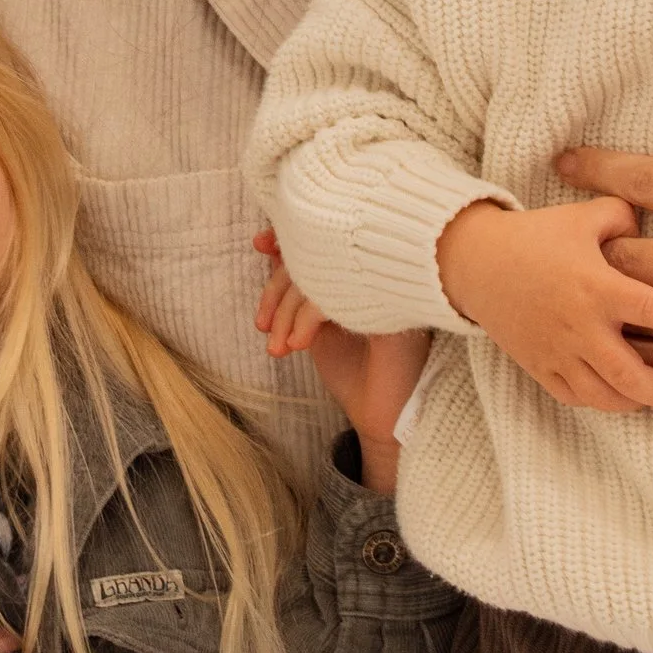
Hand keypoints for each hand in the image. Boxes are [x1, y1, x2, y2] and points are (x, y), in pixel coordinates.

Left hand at [253, 227, 429, 487]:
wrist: (381, 417)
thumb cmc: (353, 371)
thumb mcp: (313, 323)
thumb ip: (299, 286)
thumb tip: (271, 248)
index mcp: (366, 271)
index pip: (324, 235)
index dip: (290, 235)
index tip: (259, 243)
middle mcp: (382, 273)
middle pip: (320, 251)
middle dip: (278, 288)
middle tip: (262, 325)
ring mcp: (390, 289)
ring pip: (324, 272)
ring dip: (288, 311)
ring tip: (278, 347)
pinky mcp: (393, 308)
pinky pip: (339, 293)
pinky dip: (307, 318)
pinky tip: (298, 344)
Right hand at [435, 196, 652, 414]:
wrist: (476, 263)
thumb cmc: (536, 236)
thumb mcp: (584, 216)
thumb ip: (626, 218)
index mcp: (596, 287)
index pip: (651, 309)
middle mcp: (579, 327)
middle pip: (631, 376)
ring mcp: (558, 353)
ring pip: (605, 397)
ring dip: (637, 402)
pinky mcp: (540, 367)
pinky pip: (576, 398)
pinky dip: (603, 401)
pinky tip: (622, 395)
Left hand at [565, 99, 652, 440]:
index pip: (646, 182)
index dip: (597, 168)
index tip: (565, 162)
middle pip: (625, 253)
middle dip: (595, 240)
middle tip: (578, 233)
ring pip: (638, 315)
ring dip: (611, 298)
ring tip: (592, 287)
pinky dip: (645, 349)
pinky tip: (635, 338)